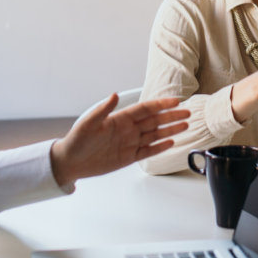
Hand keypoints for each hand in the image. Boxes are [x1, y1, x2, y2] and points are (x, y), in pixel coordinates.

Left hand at [50, 95, 189, 186]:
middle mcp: (128, 129)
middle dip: (172, 116)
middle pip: (155, 121)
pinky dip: (160, 147)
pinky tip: (170, 142)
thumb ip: (103, 110)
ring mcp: (130, 143)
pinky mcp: (128, 157)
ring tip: (185, 125)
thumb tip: (114, 95)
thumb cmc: (76, 141)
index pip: (145, 109)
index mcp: (120, 119)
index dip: (161, 104)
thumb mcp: (89, 124)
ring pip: (155, 135)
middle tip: (187, 112)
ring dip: (170, 130)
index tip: (175, 101)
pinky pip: (148, 151)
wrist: (70, 162)